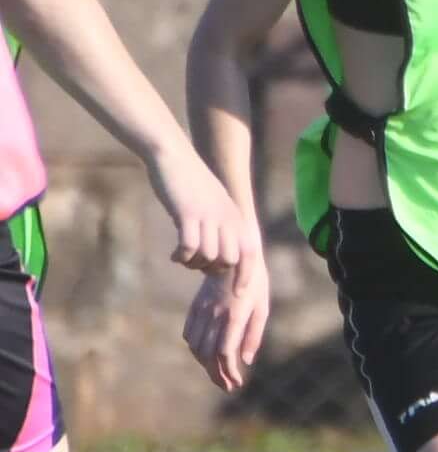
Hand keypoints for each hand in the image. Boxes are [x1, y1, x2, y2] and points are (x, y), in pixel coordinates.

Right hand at [142, 144, 248, 275]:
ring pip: (208, 257)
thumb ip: (222, 227)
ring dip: (194, 264)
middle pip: (228, 261)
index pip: (249, 254)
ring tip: (183, 259)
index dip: (246, 276)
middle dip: (213, 270)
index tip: (239, 294)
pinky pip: (189, 247)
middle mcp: (227, 219)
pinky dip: (182, 256)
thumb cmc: (192, 184)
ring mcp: (209, 216)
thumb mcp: (215, 205)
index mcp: (236, 218)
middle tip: (196, 265)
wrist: (174, 157)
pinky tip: (175, 255)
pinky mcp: (188, 214)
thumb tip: (221, 256)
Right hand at [184, 249, 267, 393]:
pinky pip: (189, 334)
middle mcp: (214, 316)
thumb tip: (245, 360)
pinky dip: (196, 350)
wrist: (230, 257)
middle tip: (228, 386)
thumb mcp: (262, 307)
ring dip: (206, 365)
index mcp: (234, 316)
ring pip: (196, 347)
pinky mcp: (194, 308)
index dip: (228, 371)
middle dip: (217, 375)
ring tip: (220, 375)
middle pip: (208, 354)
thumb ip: (253, 334)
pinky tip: (207, 357)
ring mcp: (201, 311)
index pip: (224, 352)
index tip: (237, 383)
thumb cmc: (254, 283)